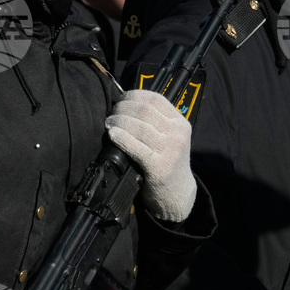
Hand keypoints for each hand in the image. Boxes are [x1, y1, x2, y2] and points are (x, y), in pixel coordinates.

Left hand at [104, 89, 196, 221]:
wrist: (178, 193)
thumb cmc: (167, 161)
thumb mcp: (170, 137)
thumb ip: (156, 121)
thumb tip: (125, 103)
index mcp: (180, 123)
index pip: (156, 99)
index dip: (134, 96)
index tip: (121, 99)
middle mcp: (177, 134)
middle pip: (145, 111)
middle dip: (123, 108)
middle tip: (112, 113)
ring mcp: (170, 150)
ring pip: (139, 126)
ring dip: (119, 121)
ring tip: (109, 123)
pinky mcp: (159, 166)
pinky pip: (136, 146)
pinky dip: (121, 137)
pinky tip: (112, 134)